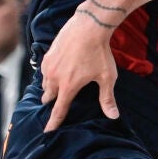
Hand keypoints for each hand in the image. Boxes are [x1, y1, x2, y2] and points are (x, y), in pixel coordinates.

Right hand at [40, 0, 120, 130]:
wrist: (88, 26)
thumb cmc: (100, 52)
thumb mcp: (107, 77)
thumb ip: (107, 98)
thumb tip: (113, 116)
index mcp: (68, 86)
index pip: (58, 110)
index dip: (53, 122)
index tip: (47, 132)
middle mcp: (54, 77)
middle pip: (48, 97)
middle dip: (51, 102)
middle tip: (55, 105)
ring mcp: (49, 65)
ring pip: (45, 83)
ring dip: (49, 88)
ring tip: (56, 89)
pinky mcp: (48, 54)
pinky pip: (44, 70)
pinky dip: (49, 74)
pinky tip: (56, 72)